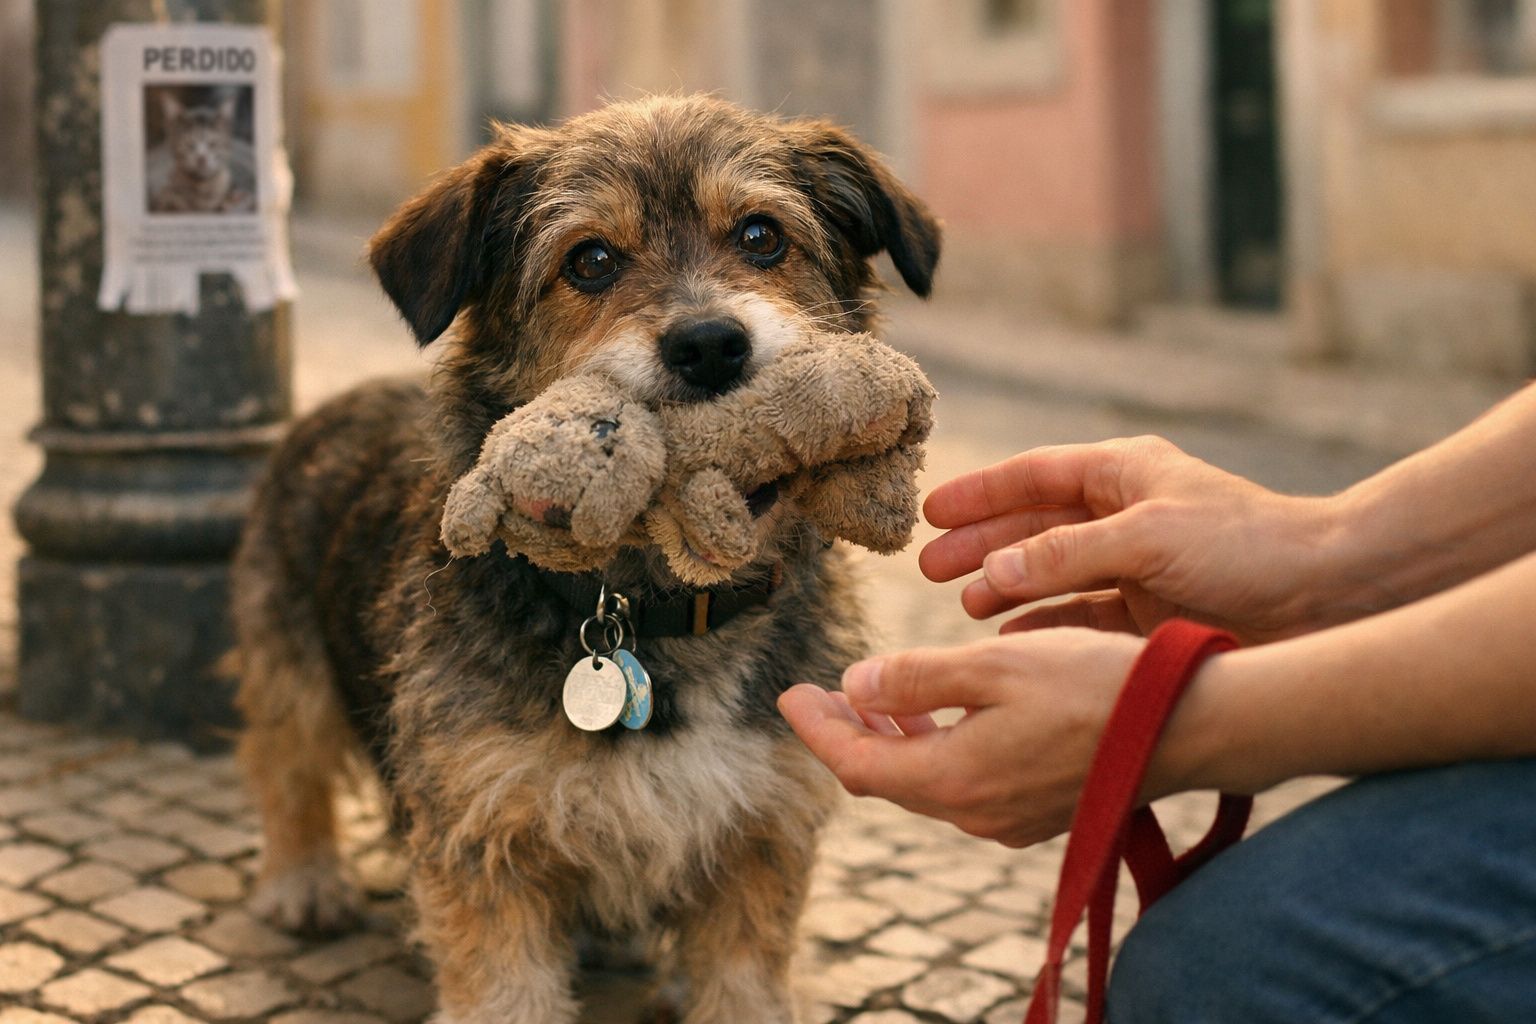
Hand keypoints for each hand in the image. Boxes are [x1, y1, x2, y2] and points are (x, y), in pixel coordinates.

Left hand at [778, 629, 1145, 846]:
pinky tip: (938, 713)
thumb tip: (855, 685)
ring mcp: (1007, 818)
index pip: (855, 763)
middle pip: (884, 778)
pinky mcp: (1037, 809)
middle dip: (847, 734)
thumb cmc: (1094, 686)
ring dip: (892, 738)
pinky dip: (933, 747)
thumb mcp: (993, 666)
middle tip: (820, 694)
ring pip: (923, 781)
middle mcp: (974, 812)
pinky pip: (961, 783)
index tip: (789, 695)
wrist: (1187, 726)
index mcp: (954, 779)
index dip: (817, 729)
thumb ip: (917, 679)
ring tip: (873, 696)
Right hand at [918, 436, 1345, 643]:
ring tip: (965, 608)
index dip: (980, 494)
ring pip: (1053, 573)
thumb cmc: (1246, 547)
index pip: (1034, 476)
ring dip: (1008, 588)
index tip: (930, 513)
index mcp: (1125, 473)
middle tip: (929, 568)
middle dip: (982, 545)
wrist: (1329, 596)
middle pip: (1034, 526)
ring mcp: (1136, 565)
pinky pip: (1080, 615)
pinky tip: (1011, 638)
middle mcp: (1124, 514)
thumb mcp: (1147, 538)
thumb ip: (1065, 555)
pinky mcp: (1149, 612)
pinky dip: (1045, 624)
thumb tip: (992, 574)